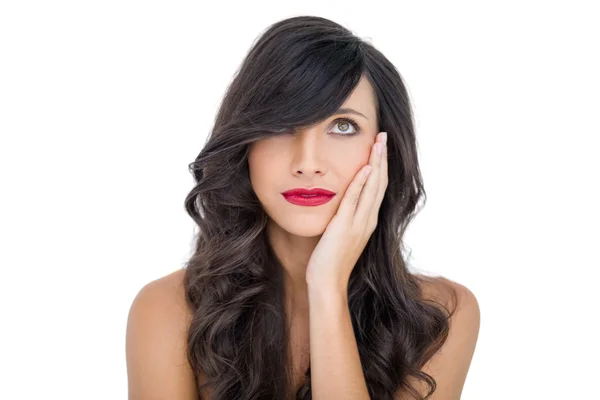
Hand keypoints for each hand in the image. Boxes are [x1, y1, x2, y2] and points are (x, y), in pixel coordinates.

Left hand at [305, 131, 388, 289]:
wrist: (327, 282)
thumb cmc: (330, 261)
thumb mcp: (341, 234)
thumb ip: (344, 218)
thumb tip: (340, 204)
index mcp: (367, 220)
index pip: (378, 187)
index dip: (380, 165)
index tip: (381, 146)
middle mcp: (368, 219)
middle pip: (380, 182)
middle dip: (382, 157)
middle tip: (384, 135)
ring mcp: (359, 223)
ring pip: (372, 187)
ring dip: (376, 163)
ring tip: (379, 142)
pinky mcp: (345, 226)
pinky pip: (355, 200)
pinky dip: (362, 183)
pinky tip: (366, 167)